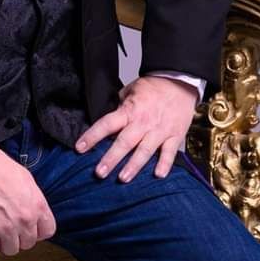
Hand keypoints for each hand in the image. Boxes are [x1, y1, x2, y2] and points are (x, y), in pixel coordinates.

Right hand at [0, 144, 56, 256]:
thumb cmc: (0, 168)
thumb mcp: (27, 180)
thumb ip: (34, 201)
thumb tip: (34, 214)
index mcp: (37, 206)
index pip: (48, 231)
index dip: (38, 230)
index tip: (31, 227)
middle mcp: (24, 219)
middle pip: (28, 243)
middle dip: (20, 236)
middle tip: (12, 226)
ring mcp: (6, 227)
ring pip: (11, 249)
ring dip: (5, 241)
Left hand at [74, 74, 198, 182]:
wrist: (180, 82)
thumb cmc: (153, 87)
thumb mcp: (130, 90)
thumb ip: (119, 107)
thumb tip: (107, 120)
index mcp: (129, 111)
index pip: (106, 124)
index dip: (92, 136)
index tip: (79, 148)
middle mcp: (143, 122)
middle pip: (124, 142)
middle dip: (111, 159)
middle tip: (99, 173)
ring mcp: (159, 130)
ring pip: (145, 151)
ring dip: (134, 166)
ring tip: (123, 178)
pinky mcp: (175, 135)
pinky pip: (169, 152)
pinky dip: (165, 164)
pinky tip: (158, 175)